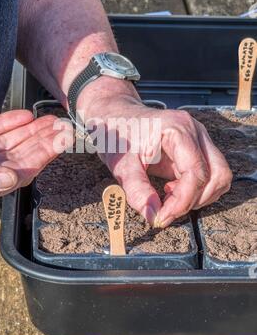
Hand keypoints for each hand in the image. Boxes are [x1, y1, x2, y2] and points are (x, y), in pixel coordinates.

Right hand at [0, 110, 65, 209]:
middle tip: (63, 129)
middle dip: (43, 141)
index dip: (44, 156)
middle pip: (21, 155)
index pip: (22, 170)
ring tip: (50, 121)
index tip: (62, 143)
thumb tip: (9, 179)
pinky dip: (8, 122)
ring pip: (9, 141)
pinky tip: (25, 116)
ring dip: (30, 131)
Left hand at [79, 80, 231, 227]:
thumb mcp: (121, 164)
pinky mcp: (197, 148)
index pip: (196, 172)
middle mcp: (194, 131)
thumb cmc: (117, 135)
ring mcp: (198, 138)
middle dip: (195, 200)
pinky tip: (172, 190)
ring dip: (198, 196)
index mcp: (177, 129)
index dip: (182, 201)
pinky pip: (209, 174)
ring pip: (218, 176)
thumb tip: (154, 215)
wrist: (115, 117)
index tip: (162, 217)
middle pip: (217, 174)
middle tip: (167, 210)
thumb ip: (137, 190)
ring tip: (168, 197)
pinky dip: (196, 190)